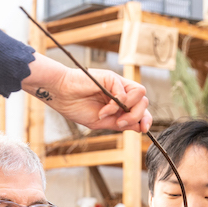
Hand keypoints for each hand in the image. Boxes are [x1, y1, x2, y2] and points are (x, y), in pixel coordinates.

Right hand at [21, 54, 151, 132]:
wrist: (61, 96)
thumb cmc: (76, 107)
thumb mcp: (102, 122)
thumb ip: (121, 123)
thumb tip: (140, 127)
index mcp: (120, 102)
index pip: (141, 108)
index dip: (146, 118)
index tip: (144, 129)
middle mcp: (121, 92)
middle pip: (144, 102)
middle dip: (136, 116)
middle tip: (119, 124)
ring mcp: (117, 84)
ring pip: (141, 94)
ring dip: (129, 110)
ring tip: (111, 117)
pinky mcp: (111, 77)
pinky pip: (124, 93)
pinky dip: (114, 105)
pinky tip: (102, 111)